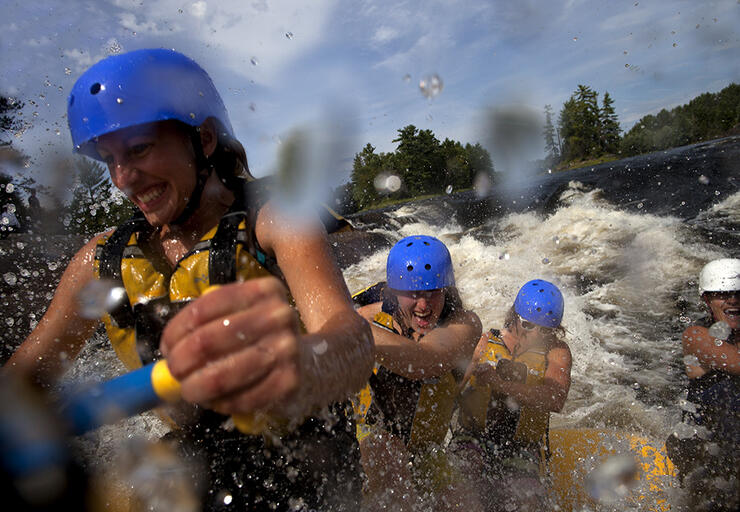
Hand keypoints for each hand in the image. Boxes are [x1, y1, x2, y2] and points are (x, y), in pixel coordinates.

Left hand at [159, 277, 301, 415]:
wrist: (314, 360)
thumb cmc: (264, 337)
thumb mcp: (244, 314)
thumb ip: (209, 323)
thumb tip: (167, 351)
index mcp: (263, 290)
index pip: (204, 309)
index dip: (176, 331)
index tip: (166, 348)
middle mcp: (278, 314)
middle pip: (207, 340)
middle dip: (180, 362)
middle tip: (174, 373)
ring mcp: (287, 348)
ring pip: (221, 375)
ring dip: (195, 388)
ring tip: (189, 391)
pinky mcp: (290, 381)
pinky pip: (241, 399)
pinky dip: (221, 404)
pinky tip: (217, 401)